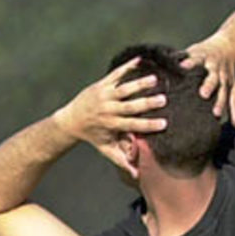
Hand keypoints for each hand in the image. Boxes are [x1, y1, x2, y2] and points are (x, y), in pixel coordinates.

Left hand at [52, 57, 166, 168]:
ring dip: (139, 84)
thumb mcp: (106, 149)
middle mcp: (108, 109)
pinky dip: (127, 67)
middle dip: (147, 103)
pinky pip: (115, 74)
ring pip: (123, 89)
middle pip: (130, 106)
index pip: (132, 125)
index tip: (164, 123)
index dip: (148, 125)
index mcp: (112, 125)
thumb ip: (122, 160)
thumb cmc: (92, 136)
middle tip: (164, 99)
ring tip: (155, 79)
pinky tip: (140, 60)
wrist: (70, 121)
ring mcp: (104, 95)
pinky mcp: (101, 85)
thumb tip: (137, 175)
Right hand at [181, 33, 234, 128]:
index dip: (221, 104)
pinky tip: (179, 63)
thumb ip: (234, 109)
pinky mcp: (199, 53)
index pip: (225, 95)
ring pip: (202, 65)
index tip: (216, 114)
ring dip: (195, 67)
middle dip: (210, 87)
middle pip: (214, 81)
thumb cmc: (226, 74)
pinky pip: (193, 56)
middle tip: (204, 94)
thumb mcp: (232, 90)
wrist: (226, 47)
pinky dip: (186, 58)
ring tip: (187, 70)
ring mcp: (208, 63)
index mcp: (225, 84)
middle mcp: (218, 73)